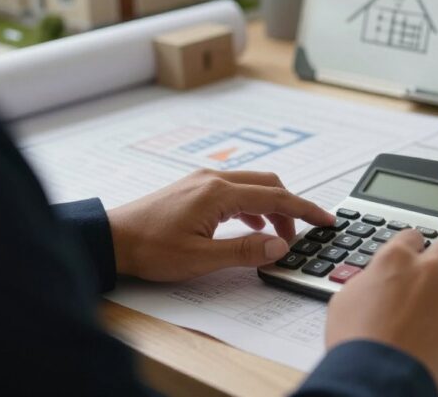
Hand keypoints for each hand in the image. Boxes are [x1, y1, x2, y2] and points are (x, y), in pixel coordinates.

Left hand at [107, 169, 333, 280]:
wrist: (111, 239)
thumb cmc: (150, 249)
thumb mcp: (200, 258)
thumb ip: (244, 251)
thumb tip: (280, 246)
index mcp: (219, 193)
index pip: (276, 198)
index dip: (305, 210)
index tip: (326, 219)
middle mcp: (214, 179)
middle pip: (268, 184)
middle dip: (290, 208)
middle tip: (300, 235)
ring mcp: (202, 181)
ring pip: (252, 185)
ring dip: (270, 207)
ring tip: (274, 237)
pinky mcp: (193, 188)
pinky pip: (234, 190)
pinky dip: (251, 206)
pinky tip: (248, 228)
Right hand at [326, 230, 437, 390]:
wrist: (375, 377)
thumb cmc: (355, 344)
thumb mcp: (345, 300)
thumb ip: (367, 281)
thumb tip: (374, 280)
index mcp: (396, 260)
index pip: (413, 236)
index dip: (413, 249)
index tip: (414, 258)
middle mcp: (429, 270)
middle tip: (434, 280)